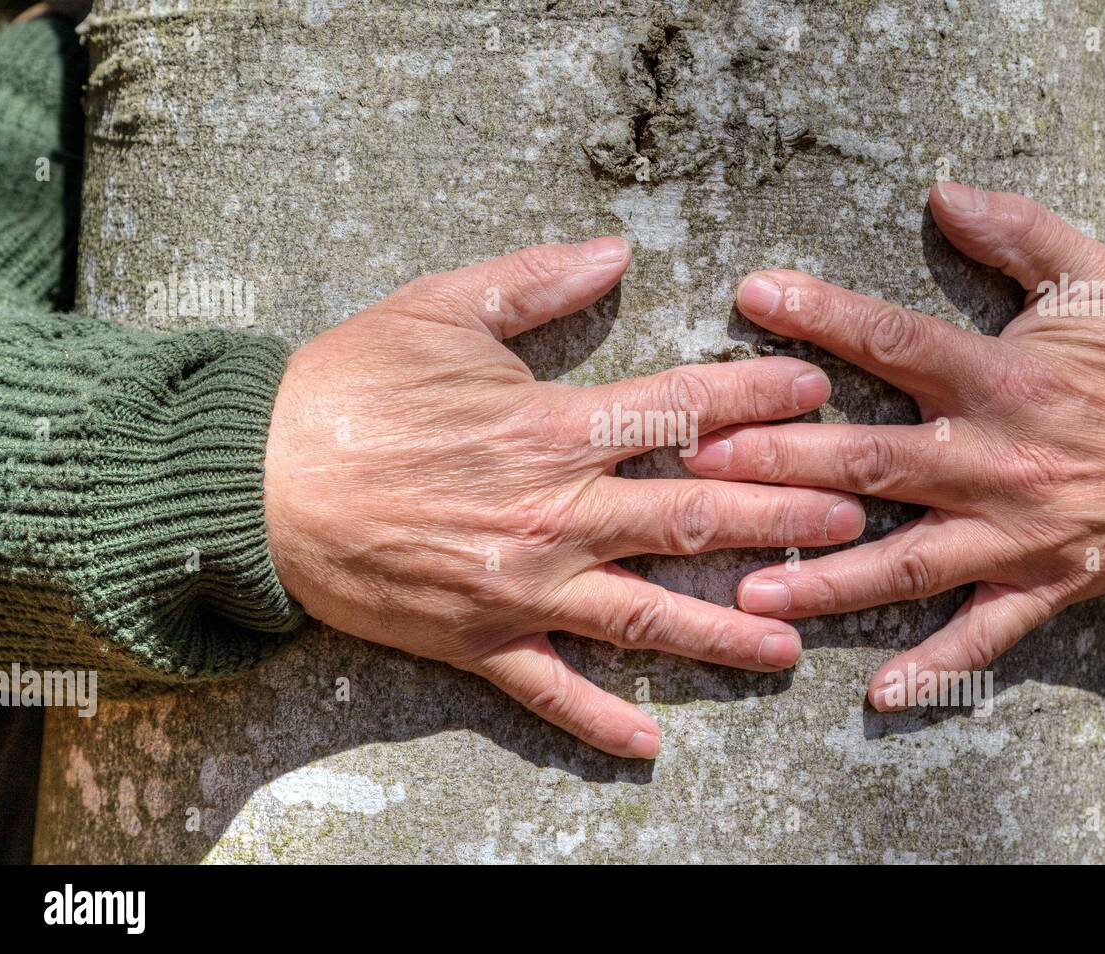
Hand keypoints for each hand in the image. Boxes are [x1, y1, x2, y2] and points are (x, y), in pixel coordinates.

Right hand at [262, 238, 863, 755]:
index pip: (681, 411)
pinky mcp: (477, 640)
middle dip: (781, 517)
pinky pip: (550, 690)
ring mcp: (520, 586)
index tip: (815, 394)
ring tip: (793, 645)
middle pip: (691, 518)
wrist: (252, 479)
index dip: (756, 399)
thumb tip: (617, 248)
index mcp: (550, 425)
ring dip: (725, 630)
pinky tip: (652, 744)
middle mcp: (552, 512)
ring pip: (645, 616)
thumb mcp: (441, 306)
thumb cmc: (349, 387)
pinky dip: (599, 718)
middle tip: (852, 518)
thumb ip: (538, 279)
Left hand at [686, 184, 1104, 711]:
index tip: (748, 297)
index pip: (895, 341)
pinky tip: (876, 695)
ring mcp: (1021, 531)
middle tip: (700, 465)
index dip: (819, 317)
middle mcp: (1002, 460)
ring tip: (750, 590)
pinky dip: (936, 667)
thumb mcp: (1098, 277)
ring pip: (909, 561)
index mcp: (1005, 378)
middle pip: (876, 462)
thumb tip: (940, 190)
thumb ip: (1018, 230)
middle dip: (784, 463)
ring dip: (828, 579)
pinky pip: (985, 633)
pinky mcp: (1047, 583)